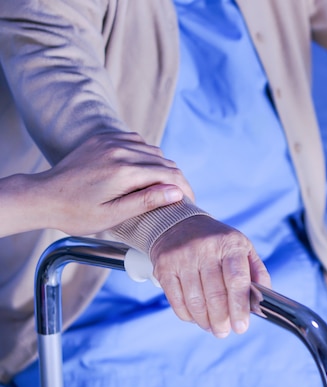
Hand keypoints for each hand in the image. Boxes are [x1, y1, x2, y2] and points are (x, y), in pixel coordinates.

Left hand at [37, 133, 193, 233]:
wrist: (43, 196)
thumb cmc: (76, 213)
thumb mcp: (113, 215)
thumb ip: (147, 201)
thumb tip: (176, 191)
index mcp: (125, 171)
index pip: (170, 174)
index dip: (185, 188)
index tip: (190, 202)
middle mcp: (120, 150)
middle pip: (164, 161)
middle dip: (177, 179)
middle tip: (180, 197)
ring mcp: (111, 141)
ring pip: (152, 150)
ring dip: (162, 167)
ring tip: (163, 186)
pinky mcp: (103, 138)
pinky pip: (136, 140)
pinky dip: (146, 154)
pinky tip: (144, 169)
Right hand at [149, 215, 270, 337]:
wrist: (180, 225)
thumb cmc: (218, 244)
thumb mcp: (242, 248)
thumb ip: (256, 273)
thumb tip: (262, 301)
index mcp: (230, 244)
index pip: (237, 280)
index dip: (239, 306)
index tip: (241, 327)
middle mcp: (205, 248)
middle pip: (215, 294)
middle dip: (221, 320)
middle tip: (224, 332)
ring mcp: (182, 257)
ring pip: (195, 301)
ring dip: (205, 321)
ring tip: (212, 327)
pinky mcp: (164, 267)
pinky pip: (176, 300)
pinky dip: (188, 315)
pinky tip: (196, 318)